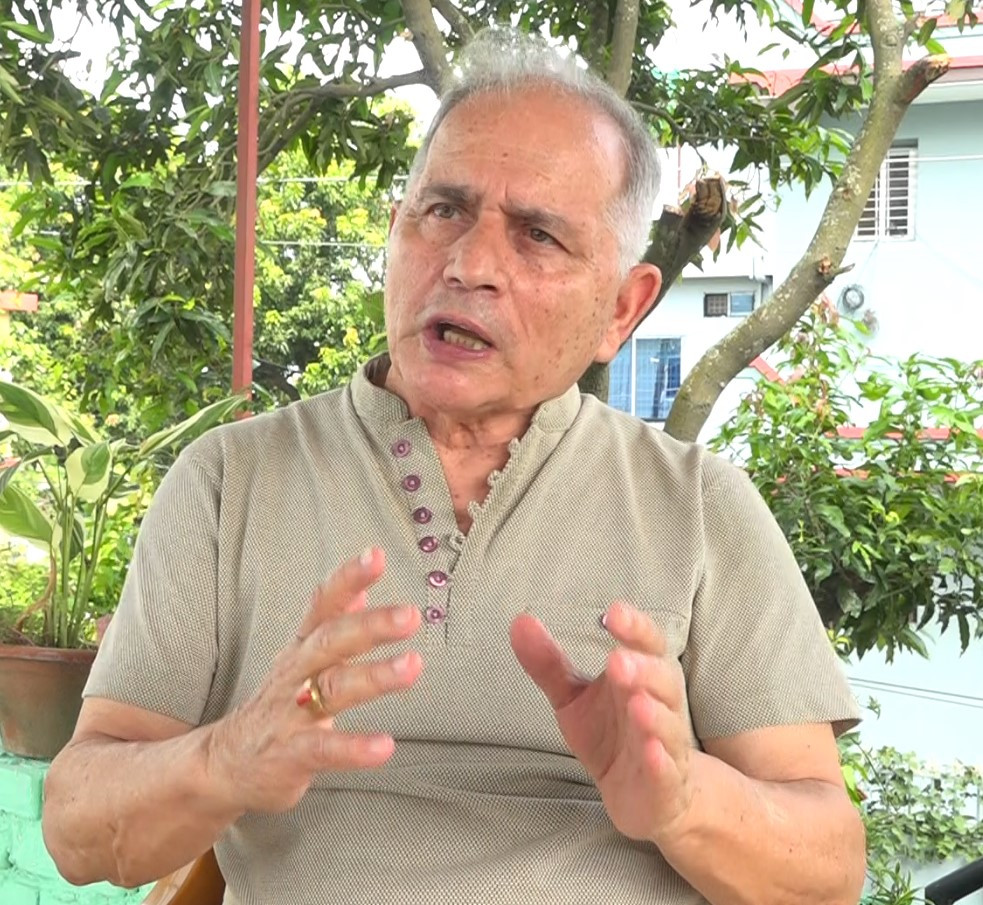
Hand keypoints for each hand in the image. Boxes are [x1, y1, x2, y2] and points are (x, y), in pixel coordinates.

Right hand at [208, 548, 422, 813]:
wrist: (224, 764)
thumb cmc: (277, 705)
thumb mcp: (300, 658)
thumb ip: (331, 624)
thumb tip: (362, 589)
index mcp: (302, 646)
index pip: (323, 604)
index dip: (348, 578)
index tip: (377, 556)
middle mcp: (295, 672)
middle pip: (331, 640)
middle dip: (371, 624)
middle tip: (410, 615)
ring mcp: (291, 712)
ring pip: (333, 689)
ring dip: (375, 676)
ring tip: (412, 666)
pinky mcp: (291, 754)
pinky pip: (324, 749)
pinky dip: (354, 748)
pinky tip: (384, 747)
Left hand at [510, 601, 692, 843]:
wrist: (648, 796)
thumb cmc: (610, 734)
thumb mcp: (572, 697)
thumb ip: (549, 663)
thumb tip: (519, 621)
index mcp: (642, 674)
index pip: (645, 643)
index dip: (634, 627)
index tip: (613, 613)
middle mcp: (661, 703)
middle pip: (662, 679)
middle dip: (642, 669)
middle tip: (617, 660)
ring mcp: (666, 744)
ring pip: (668, 724)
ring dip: (654, 713)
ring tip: (636, 702)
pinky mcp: (664, 782)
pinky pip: (666, 769)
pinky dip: (660, 759)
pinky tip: (651, 751)